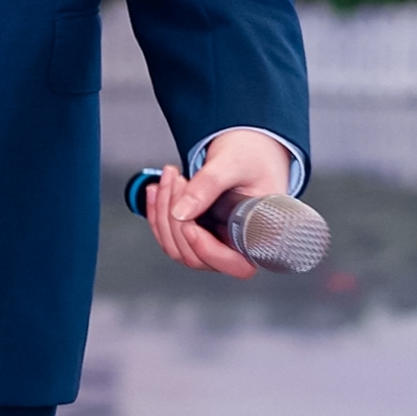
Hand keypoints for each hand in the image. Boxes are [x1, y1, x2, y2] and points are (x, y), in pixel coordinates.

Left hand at [143, 129, 295, 279]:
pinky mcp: (198, 235)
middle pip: (195, 256)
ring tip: (170, 177)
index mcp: (259, 237)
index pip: (236, 265)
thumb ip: (210, 184)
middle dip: (175, 217)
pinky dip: (157, 212)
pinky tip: (157, 189)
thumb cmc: (254, 158)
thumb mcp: (234, 163)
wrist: (250, 149)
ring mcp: (215, 244)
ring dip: (163, 212)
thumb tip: (181, 212)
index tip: (189, 226)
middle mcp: (237, 247)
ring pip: (177, 247)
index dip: (208, 250)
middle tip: (177, 178)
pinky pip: (169, 236)